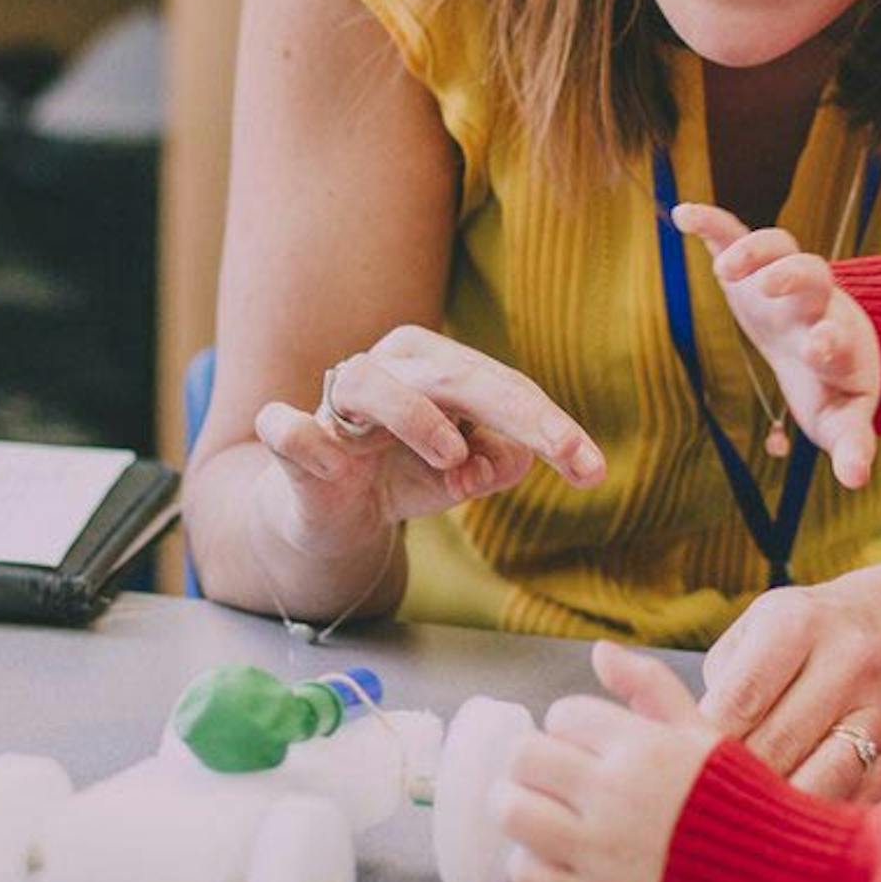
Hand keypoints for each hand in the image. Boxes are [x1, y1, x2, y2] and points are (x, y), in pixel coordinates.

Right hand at [251, 325, 605, 560]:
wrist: (331, 515)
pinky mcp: (293, 439)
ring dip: (416, 417)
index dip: (550, 426)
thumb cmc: (402, 476)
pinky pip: (288, 428)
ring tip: (453, 459)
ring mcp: (334, 401)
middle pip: (453, 375)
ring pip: (368, 383)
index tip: (592, 471)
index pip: (502, 387)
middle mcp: (388, 368)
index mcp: (435, 366)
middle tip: (563, 453)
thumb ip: (493, 463)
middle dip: (515, 413)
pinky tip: (333, 464)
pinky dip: (304, 438)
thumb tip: (515, 458)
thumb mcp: (461, 476)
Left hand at [499, 642, 722, 881]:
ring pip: (513, 812)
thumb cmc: (742, 801)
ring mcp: (602, 850)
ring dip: (516, 806)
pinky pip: (528, 875)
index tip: (582, 743)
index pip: (563, 715)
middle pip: (524, 757)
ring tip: (536, 809)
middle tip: (545, 773)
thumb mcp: (703, 733)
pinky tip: (550, 855)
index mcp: (642, 747)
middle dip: (529, 760)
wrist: (776, 880)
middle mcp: (615, 794)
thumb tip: (600, 650)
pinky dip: (529, 863)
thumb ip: (650, 687)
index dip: (568, 725)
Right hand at [669, 203, 880, 487]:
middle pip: (814, 275)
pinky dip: (712, 223)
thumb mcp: (840, 418)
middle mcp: (814, 304)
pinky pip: (735, 234)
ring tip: (725, 269)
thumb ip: (851, 445)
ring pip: (781, 247)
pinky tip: (683, 214)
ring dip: (755, 250)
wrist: (830, 342)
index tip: (819, 348)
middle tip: (773, 288)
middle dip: (795, 277)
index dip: (829, 340)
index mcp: (835, 344)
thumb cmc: (832, 385)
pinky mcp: (755, 265)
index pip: (837, 334)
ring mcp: (784, 279)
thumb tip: (856, 481)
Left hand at [699, 562, 880, 802]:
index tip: (675, 765)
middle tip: (699, 798)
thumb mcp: (757, 629)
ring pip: (819, 782)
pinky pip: (850, 802)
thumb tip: (679, 742)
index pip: (739, 701)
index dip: (700, 742)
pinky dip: (813, 816)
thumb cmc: (809, 634)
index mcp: (798, 624)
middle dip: (731, 778)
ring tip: (743, 814)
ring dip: (774, 806)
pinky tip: (786, 819)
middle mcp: (848, 664)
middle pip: (776, 747)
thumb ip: (719, 681)